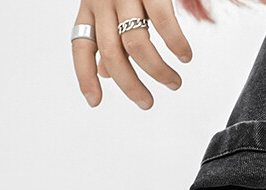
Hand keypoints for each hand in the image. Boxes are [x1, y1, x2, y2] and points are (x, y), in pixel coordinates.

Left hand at [72, 0, 192, 108]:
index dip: (85, 76)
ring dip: (158, 72)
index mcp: (91, 4)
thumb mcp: (108, 2)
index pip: (81, 44)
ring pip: (137, 45)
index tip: (94, 102)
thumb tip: (105, 72)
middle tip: (147, 103)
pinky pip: (163, 23)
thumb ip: (108, 36)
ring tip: (174, 82)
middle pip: (113, 54)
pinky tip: (184, 56)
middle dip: (131, 86)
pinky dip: (176, 45)